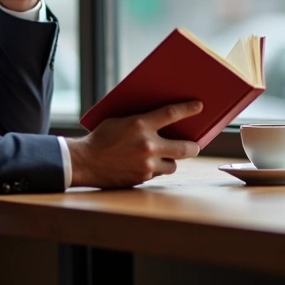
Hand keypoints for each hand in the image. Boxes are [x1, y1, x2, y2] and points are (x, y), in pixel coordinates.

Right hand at [65, 101, 203, 188]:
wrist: (84, 162)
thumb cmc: (100, 137)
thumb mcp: (120, 120)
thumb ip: (140, 120)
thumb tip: (159, 117)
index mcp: (140, 125)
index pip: (171, 114)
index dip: (188, 109)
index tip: (200, 106)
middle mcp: (147, 145)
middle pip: (184, 148)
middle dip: (193, 147)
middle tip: (196, 146)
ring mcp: (146, 164)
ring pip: (173, 165)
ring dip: (171, 161)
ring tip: (167, 157)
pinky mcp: (142, 178)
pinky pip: (157, 173)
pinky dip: (155, 169)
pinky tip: (147, 164)